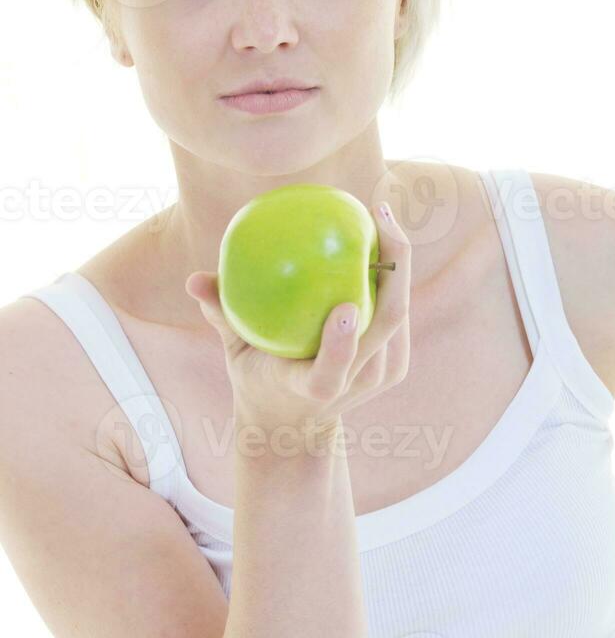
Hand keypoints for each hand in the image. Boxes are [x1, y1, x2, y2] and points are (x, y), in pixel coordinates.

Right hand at [185, 202, 410, 445]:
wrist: (297, 423)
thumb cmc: (258, 376)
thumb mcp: (234, 352)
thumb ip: (219, 315)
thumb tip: (193, 280)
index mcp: (313, 387)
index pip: (330, 374)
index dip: (341, 346)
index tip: (343, 307)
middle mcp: (353, 383)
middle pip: (385, 325)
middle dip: (394, 265)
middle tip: (377, 215)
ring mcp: (380, 376)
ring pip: (399, 313)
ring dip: (397, 259)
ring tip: (380, 214)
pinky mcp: (394, 367)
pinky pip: (398, 312)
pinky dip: (394, 272)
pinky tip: (382, 234)